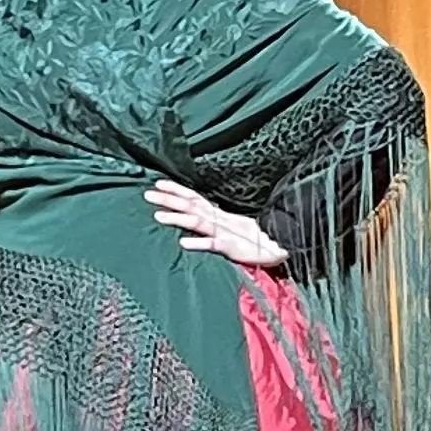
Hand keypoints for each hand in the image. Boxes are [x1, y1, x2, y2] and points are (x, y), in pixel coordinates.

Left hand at [147, 179, 285, 268]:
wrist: (283, 245)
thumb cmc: (259, 238)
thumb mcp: (235, 228)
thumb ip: (217, 224)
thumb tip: (198, 221)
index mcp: (220, 215)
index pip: (195, 198)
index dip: (177, 190)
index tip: (158, 183)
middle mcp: (220, 220)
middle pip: (191, 206)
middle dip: (169, 199)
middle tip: (147, 194)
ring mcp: (226, 232)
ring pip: (198, 223)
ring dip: (178, 218)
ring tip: (158, 216)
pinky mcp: (232, 248)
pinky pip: (214, 245)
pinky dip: (199, 243)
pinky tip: (184, 243)